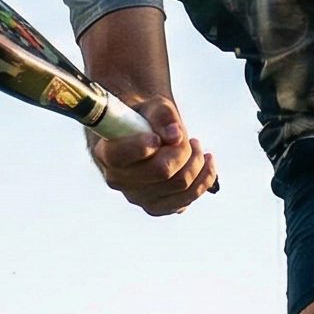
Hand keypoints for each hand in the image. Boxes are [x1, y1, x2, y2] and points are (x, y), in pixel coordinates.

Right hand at [90, 96, 215, 215]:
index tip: (155, 136)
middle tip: (185, 136)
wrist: (144, 135)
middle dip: (181, 150)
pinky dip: (204, 178)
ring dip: (196, 161)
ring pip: (180, 185)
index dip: (142, 146)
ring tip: (195, 144)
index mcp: (106, 153)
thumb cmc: (145, 118)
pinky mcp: (157, 207)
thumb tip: (175, 136)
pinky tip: (207, 161)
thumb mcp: (151, 106)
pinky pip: (188, 198)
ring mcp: (138, 197)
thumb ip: (161, 116)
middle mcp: (119, 180)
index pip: (120, 156)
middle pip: (161, 171)